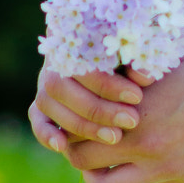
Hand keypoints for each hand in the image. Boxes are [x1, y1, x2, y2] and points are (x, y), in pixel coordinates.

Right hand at [29, 65, 152, 156]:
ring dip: (81, 124)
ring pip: (49, 104)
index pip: (82, 63)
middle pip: (62, 87)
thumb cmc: (137, 53)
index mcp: (74, 36)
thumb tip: (145, 77)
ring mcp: (46, 82)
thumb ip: (138, 63)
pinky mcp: (44, 105)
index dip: (108, 83)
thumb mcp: (139, 54)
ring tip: (115, 136)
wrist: (130, 59)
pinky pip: (37, 119)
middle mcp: (55, 58)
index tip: (137, 97)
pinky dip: (46, 133)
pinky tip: (62, 147)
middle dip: (98, 109)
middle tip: (131, 120)